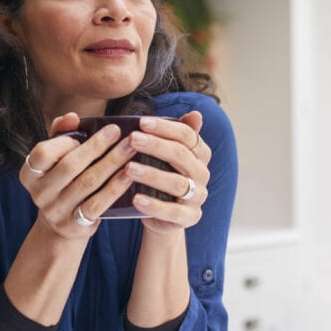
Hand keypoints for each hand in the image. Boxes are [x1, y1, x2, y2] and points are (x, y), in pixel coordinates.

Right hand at [20, 113, 134, 239]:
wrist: (62, 225)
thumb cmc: (63, 182)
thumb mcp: (56, 160)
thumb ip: (61, 135)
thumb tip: (72, 116)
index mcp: (30, 174)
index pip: (42, 153)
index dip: (65, 142)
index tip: (86, 133)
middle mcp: (39, 193)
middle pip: (70, 166)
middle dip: (96, 146)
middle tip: (117, 132)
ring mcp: (56, 211)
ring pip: (88, 183)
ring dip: (112, 163)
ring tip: (130, 148)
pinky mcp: (75, 225)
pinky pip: (98, 204)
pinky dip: (115, 187)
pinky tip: (129, 174)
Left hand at [126, 111, 211, 234]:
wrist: (164, 215)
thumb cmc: (163, 176)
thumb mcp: (168, 156)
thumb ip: (176, 135)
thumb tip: (196, 114)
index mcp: (200, 154)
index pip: (187, 135)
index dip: (165, 127)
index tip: (141, 122)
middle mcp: (202, 173)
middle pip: (181, 156)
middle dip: (156, 146)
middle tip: (132, 139)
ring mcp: (198, 196)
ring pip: (177, 183)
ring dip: (152, 174)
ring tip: (128, 168)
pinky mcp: (189, 217)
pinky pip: (172, 211)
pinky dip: (154, 205)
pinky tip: (135, 198)